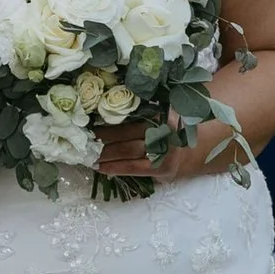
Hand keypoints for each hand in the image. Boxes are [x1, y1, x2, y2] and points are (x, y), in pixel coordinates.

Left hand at [94, 117, 225, 185]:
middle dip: (103, 136)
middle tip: (83, 138)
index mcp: (161, 113)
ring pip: (128, 150)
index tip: (89, 121)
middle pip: (127, 132)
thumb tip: (102, 104)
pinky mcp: (162, 168)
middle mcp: (163, 129)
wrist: (191, 152)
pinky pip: (134, 168)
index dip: (109, 120)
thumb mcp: (160, 114)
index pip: (130, 117)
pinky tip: (101, 167)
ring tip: (87, 153)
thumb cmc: (168, 130)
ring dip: (105, 153)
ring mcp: (164, 151)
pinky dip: (115, 168)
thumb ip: (140, 111)